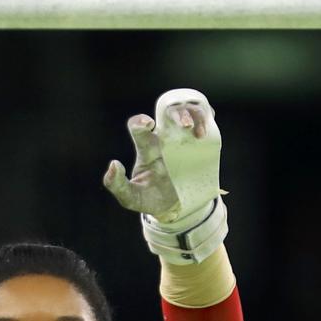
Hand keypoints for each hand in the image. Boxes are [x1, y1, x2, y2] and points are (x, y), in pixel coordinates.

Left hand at [103, 88, 221, 225]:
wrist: (176, 208)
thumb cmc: (150, 199)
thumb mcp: (130, 198)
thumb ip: (116, 185)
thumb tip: (114, 164)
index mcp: (147, 149)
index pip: (138, 127)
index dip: (140, 121)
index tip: (148, 124)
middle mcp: (165, 139)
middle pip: (168, 112)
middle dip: (177, 113)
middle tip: (185, 125)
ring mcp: (183, 140)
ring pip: (188, 113)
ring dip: (194, 115)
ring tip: (197, 132)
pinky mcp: (200, 144)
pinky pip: (205, 122)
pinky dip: (207, 120)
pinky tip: (204, 134)